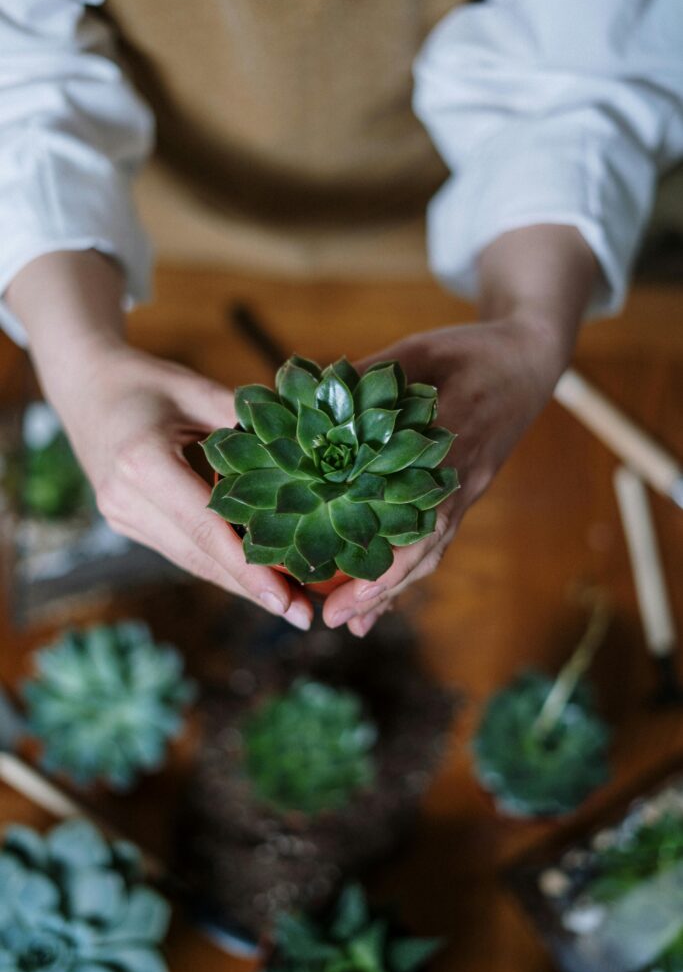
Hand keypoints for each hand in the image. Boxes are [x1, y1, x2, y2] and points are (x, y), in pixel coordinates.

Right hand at [59, 345, 314, 628]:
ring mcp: (122, 515)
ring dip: (239, 584)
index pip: (204, 527)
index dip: (246, 567)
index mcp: (142, 461)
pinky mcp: (128, 522)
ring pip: (190, 560)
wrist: (85, 386)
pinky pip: (181, 548)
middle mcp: (126, 498)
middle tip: (305, 614)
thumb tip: (306, 456)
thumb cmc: (147, 381)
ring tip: (292, 604)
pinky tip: (258, 577)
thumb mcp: (198, 389)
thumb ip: (246, 423)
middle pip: (199, 556)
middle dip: (253, 588)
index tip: (285, 598)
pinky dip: (219, 563)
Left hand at [321, 318, 567, 634]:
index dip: (385, 551)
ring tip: (352, 622)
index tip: (347, 582)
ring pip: (432, 550)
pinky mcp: (468, 491)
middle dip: (380, 588)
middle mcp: (460, 476)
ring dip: (395, 589)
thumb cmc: (470, 349)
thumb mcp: (416, 353)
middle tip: (332, 620)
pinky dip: (411, 569)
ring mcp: (468, 488)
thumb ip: (366, 378)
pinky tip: (384, 594)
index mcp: (449, 440)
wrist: (530, 360)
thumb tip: (307, 403)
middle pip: (422, 546)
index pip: (416, 508)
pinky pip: (439, 538)